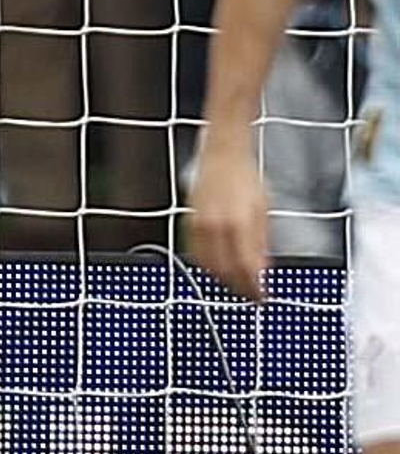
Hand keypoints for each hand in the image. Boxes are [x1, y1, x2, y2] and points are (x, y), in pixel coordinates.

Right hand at [188, 141, 270, 302]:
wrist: (222, 156)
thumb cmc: (245, 177)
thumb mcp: (263, 210)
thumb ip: (261, 243)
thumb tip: (263, 270)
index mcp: (237, 224)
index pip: (246, 268)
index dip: (254, 287)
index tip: (262, 297)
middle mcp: (215, 227)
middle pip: (225, 272)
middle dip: (239, 288)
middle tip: (251, 295)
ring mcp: (199, 226)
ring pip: (208, 267)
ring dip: (223, 280)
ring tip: (237, 284)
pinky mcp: (189, 224)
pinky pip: (197, 255)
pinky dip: (208, 266)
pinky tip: (219, 268)